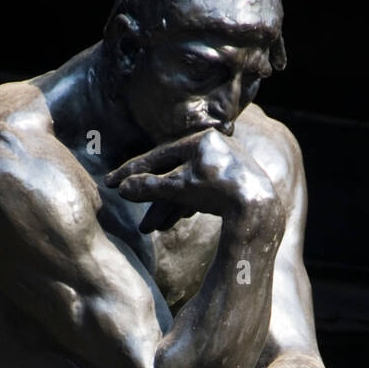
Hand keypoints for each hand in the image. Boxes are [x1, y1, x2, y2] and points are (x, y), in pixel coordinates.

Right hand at [106, 128, 280, 233]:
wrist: (258, 210)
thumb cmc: (219, 192)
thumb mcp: (179, 188)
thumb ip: (151, 187)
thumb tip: (123, 189)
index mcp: (200, 140)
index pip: (158, 156)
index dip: (131, 172)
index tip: (110, 184)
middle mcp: (214, 147)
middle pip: (172, 173)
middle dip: (150, 197)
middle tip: (128, 208)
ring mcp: (226, 165)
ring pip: (186, 186)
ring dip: (166, 207)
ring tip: (151, 228)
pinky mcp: (234, 184)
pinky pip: (202, 193)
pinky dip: (186, 205)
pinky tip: (175, 219)